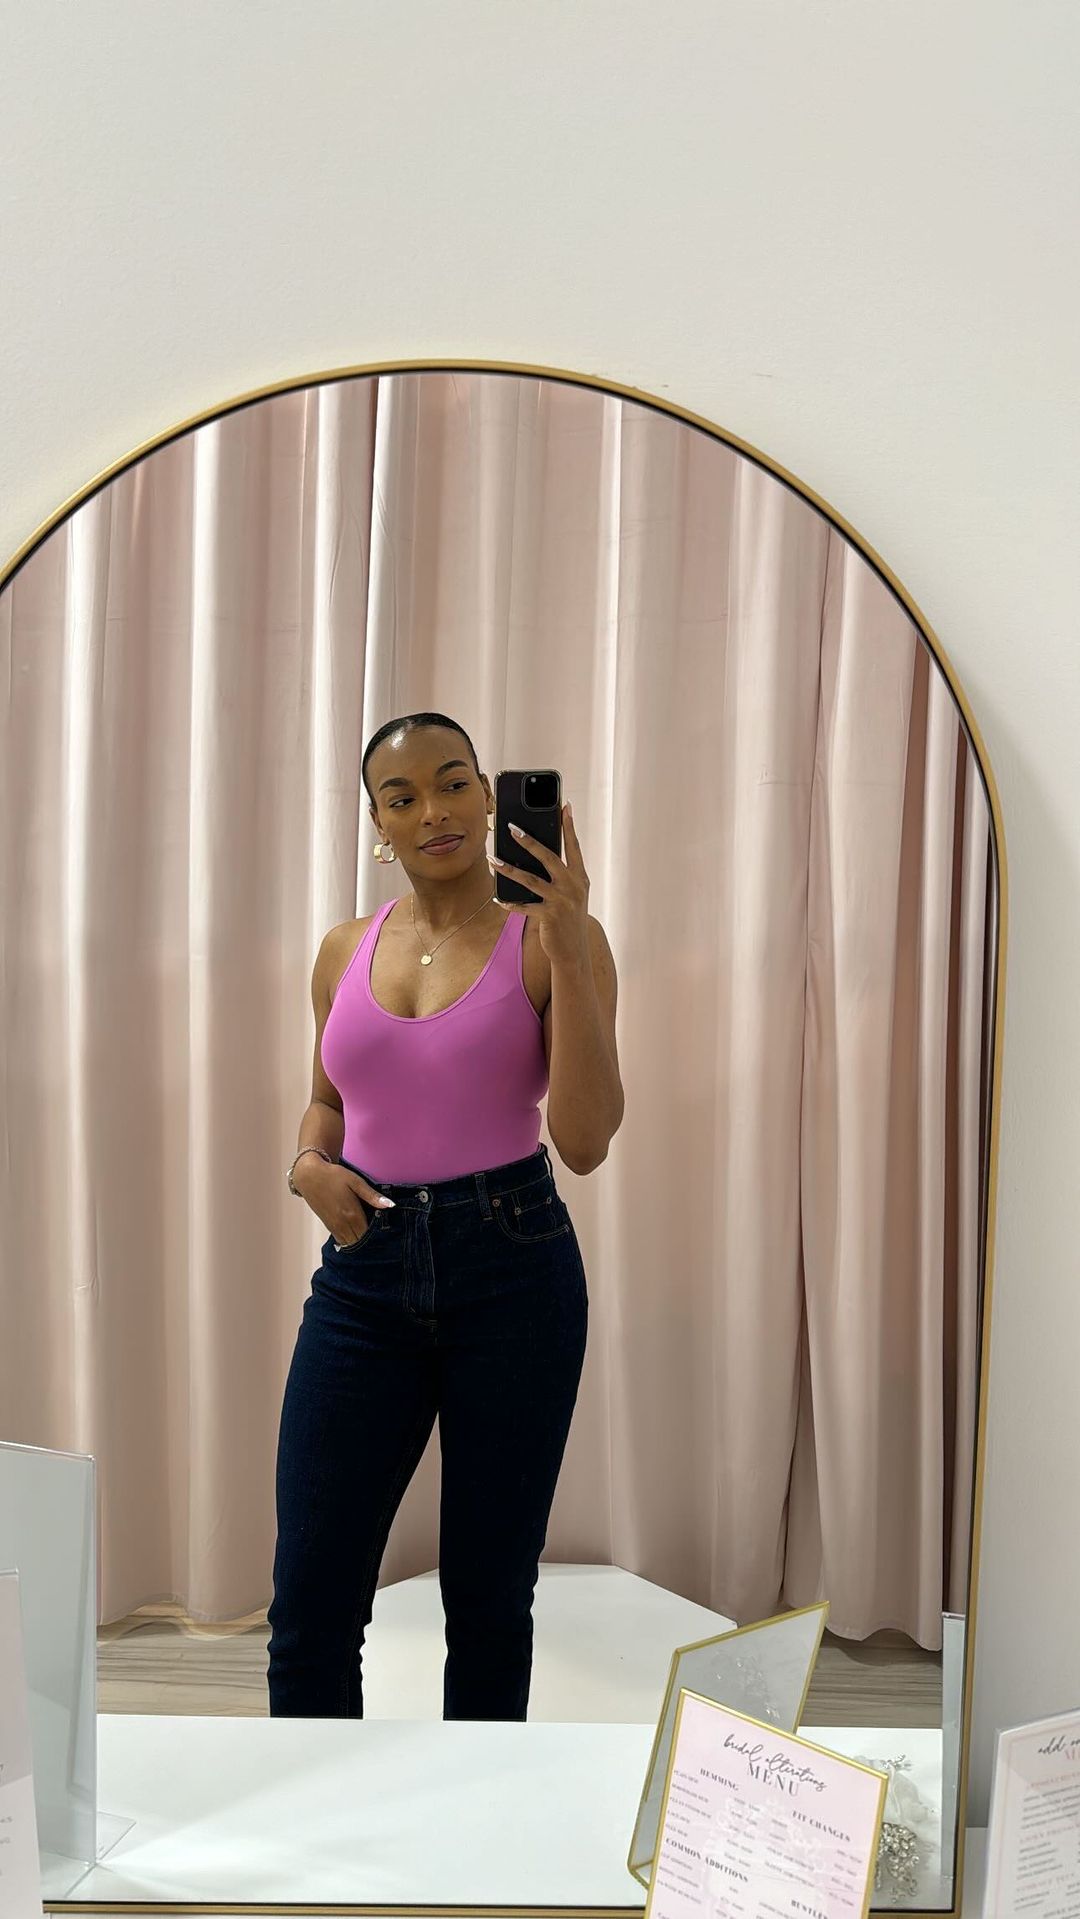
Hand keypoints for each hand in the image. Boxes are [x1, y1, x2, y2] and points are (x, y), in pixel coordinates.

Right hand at [292, 1155, 394, 1245]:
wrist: (309, 1176)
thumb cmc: (333, 1176)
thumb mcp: (356, 1182)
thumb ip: (372, 1196)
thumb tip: (391, 1205)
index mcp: (352, 1214)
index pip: (369, 1234)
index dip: (378, 1235)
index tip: (385, 1231)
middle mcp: (343, 1223)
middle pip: (360, 1241)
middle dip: (369, 1240)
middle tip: (379, 1234)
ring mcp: (334, 1226)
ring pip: (350, 1243)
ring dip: (359, 1241)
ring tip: (368, 1234)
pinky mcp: (328, 1226)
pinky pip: (341, 1240)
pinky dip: (349, 1240)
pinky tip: (356, 1232)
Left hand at [489, 802, 589, 967]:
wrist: (574, 951)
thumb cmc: (568, 918)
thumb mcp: (571, 895)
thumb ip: (560, 876)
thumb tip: (537, 855)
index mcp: (580, 877)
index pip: (573, 847)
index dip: (569, 826)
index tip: (564, 806)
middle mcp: (573, 886)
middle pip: (548, 857)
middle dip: (529, 841)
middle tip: (511, 827)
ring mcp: (562, 901)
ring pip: (530, 879)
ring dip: (509, 869)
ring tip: (492, 859)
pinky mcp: (550, 916)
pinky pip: (524, 906)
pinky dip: (509, 902)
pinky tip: (497, 897)